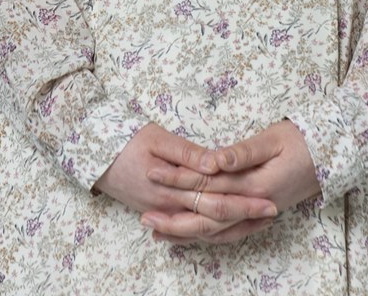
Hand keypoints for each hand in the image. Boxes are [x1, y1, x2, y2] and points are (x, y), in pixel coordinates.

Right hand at [92, 122, 278, 243]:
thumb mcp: (159, 139)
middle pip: (214, 218)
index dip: (244, 202)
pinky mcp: (160, 211)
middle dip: (245, 216)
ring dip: (231, 224)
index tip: (270, 200)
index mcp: (173, 190)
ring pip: (203, 228)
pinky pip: (189, 227)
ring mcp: (164, 213)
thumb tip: (217, 164)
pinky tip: (226, 225)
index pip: (216, 201)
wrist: (95, 155)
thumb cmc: (127, 140)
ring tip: (258, 220)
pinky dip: (210, 228)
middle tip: (273, 212)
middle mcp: (170, 208)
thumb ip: (189, 155)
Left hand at [137, 119, 321, 244]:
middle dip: (174, 218)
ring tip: (158, 231)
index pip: (207, 185)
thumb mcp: (272, 138)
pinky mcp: (260, 216)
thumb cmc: (302, 140)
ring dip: (186, 232)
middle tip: (144, 216)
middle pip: (207, 219)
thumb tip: (213, 160)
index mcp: (254, 184)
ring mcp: (258, 216)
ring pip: (216, 232)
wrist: (332, 155)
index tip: (153, 173)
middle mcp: (254, 206)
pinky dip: (207, 236)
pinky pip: (229, 234)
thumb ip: (241, 153)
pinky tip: (191, 235)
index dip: (178, 180)